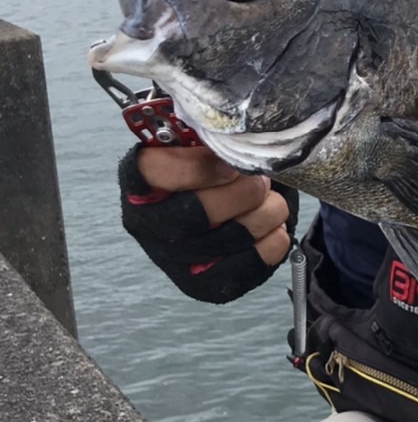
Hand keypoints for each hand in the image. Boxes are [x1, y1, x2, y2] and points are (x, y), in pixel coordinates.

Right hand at [136, 144, 291, 265]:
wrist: (215, 199)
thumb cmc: (207, 166)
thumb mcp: (199, 142)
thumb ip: (209, 137)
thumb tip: (237, 139)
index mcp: (139, 182)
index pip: (160, 175)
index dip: (203, 168)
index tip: (230, 162)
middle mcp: (148, 226)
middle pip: (199, 213)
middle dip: (244, 192)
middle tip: (261, 181)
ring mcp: (175, 260)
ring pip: (232, 238)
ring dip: (267, 212)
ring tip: (271, 199)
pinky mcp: (206, 284)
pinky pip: (252, 265)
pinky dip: (274, 240)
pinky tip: (272, 226)